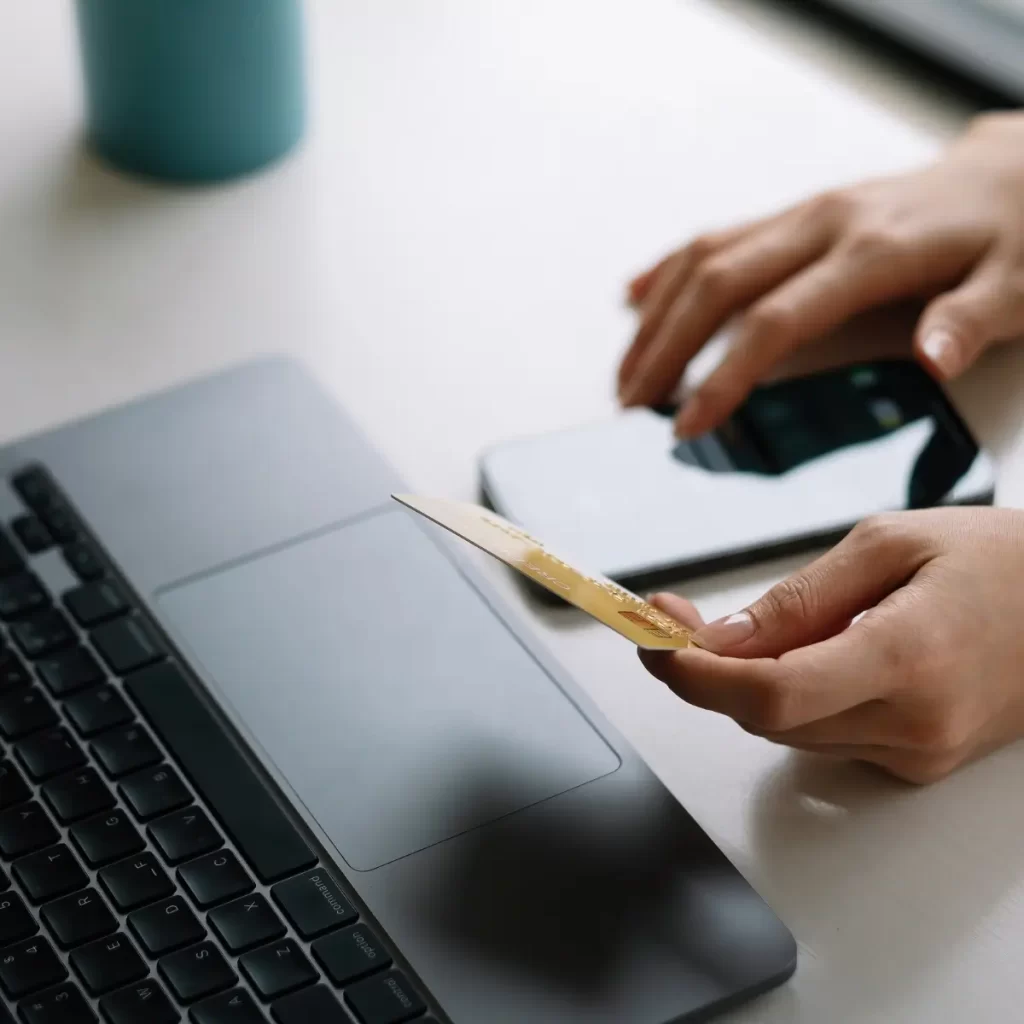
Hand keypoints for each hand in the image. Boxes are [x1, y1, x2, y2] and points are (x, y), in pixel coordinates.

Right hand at [619, 112, 1023, 437]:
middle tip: (632, 405)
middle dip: (665, 350)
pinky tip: (638, 298)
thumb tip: (932, 359)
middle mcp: (824, 224)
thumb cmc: (1011, 235)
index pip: (775, 321)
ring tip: (627, 372)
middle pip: (717, 286)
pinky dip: (669, 269)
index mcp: (871, 251)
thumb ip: (971, 321)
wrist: (1011, 173)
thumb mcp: (1017, 284)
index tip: (687, 423)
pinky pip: (718, 236)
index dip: (723, 375)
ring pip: (705, 258)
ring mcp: (804, 213)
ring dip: (657, 316)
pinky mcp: (795, 213)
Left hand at [640, 508, 1023, 783]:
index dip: (697, 676)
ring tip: (734, 627)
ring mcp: (919, 752)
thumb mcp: (890, 544)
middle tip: (672, 618)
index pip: (771, 694)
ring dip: (744, 683)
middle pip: (766, 717)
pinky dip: (790, 698)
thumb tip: (721, 639)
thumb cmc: (999, 561)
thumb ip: (799, 599)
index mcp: (908, 657)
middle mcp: (914, 723)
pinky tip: (798, 654)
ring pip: (787, 730)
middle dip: (706, 671)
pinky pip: (824, 735)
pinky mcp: (919, 762)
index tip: (653, 643)